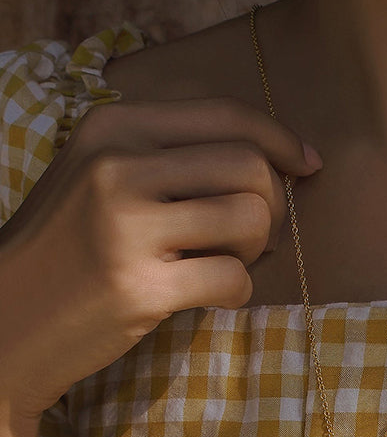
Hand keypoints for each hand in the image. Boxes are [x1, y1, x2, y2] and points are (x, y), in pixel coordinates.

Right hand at [0, 96, 322, 423]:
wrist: (6, 320)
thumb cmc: (64, 252)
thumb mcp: (95, 178)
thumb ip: (165, 158)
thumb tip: (268, 159)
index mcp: (111, 129)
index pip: (224, 115)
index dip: (280, 139)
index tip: (306, 165)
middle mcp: (117, 168)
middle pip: (249, 166)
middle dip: (273, 205)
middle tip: (255, 239)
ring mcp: (126, 228)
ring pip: (251, 217)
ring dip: (257, 249)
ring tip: (227, 264)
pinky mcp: (140, 289)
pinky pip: (233, 279)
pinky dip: (237, 292)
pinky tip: (211, 298)